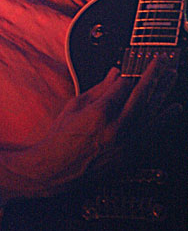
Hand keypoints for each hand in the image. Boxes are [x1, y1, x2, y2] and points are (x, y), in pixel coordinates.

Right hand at [36, 57, 177, 192]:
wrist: (57, 170)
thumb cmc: (60, 138)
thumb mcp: (74, 107)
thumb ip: (98, 89)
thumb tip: (115, 73)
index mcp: (99, 114)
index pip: (122, 86)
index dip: (129, 72)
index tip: (135, 62)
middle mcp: (116, 128)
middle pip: (141, 95)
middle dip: (153, 74)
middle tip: (162, 60)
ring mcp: (126, 144)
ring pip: (151, 113)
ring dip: (163, 92)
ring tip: (173, 76)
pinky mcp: (130, 156)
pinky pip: (152, 134)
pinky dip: (163, 119)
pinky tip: (173, 108)